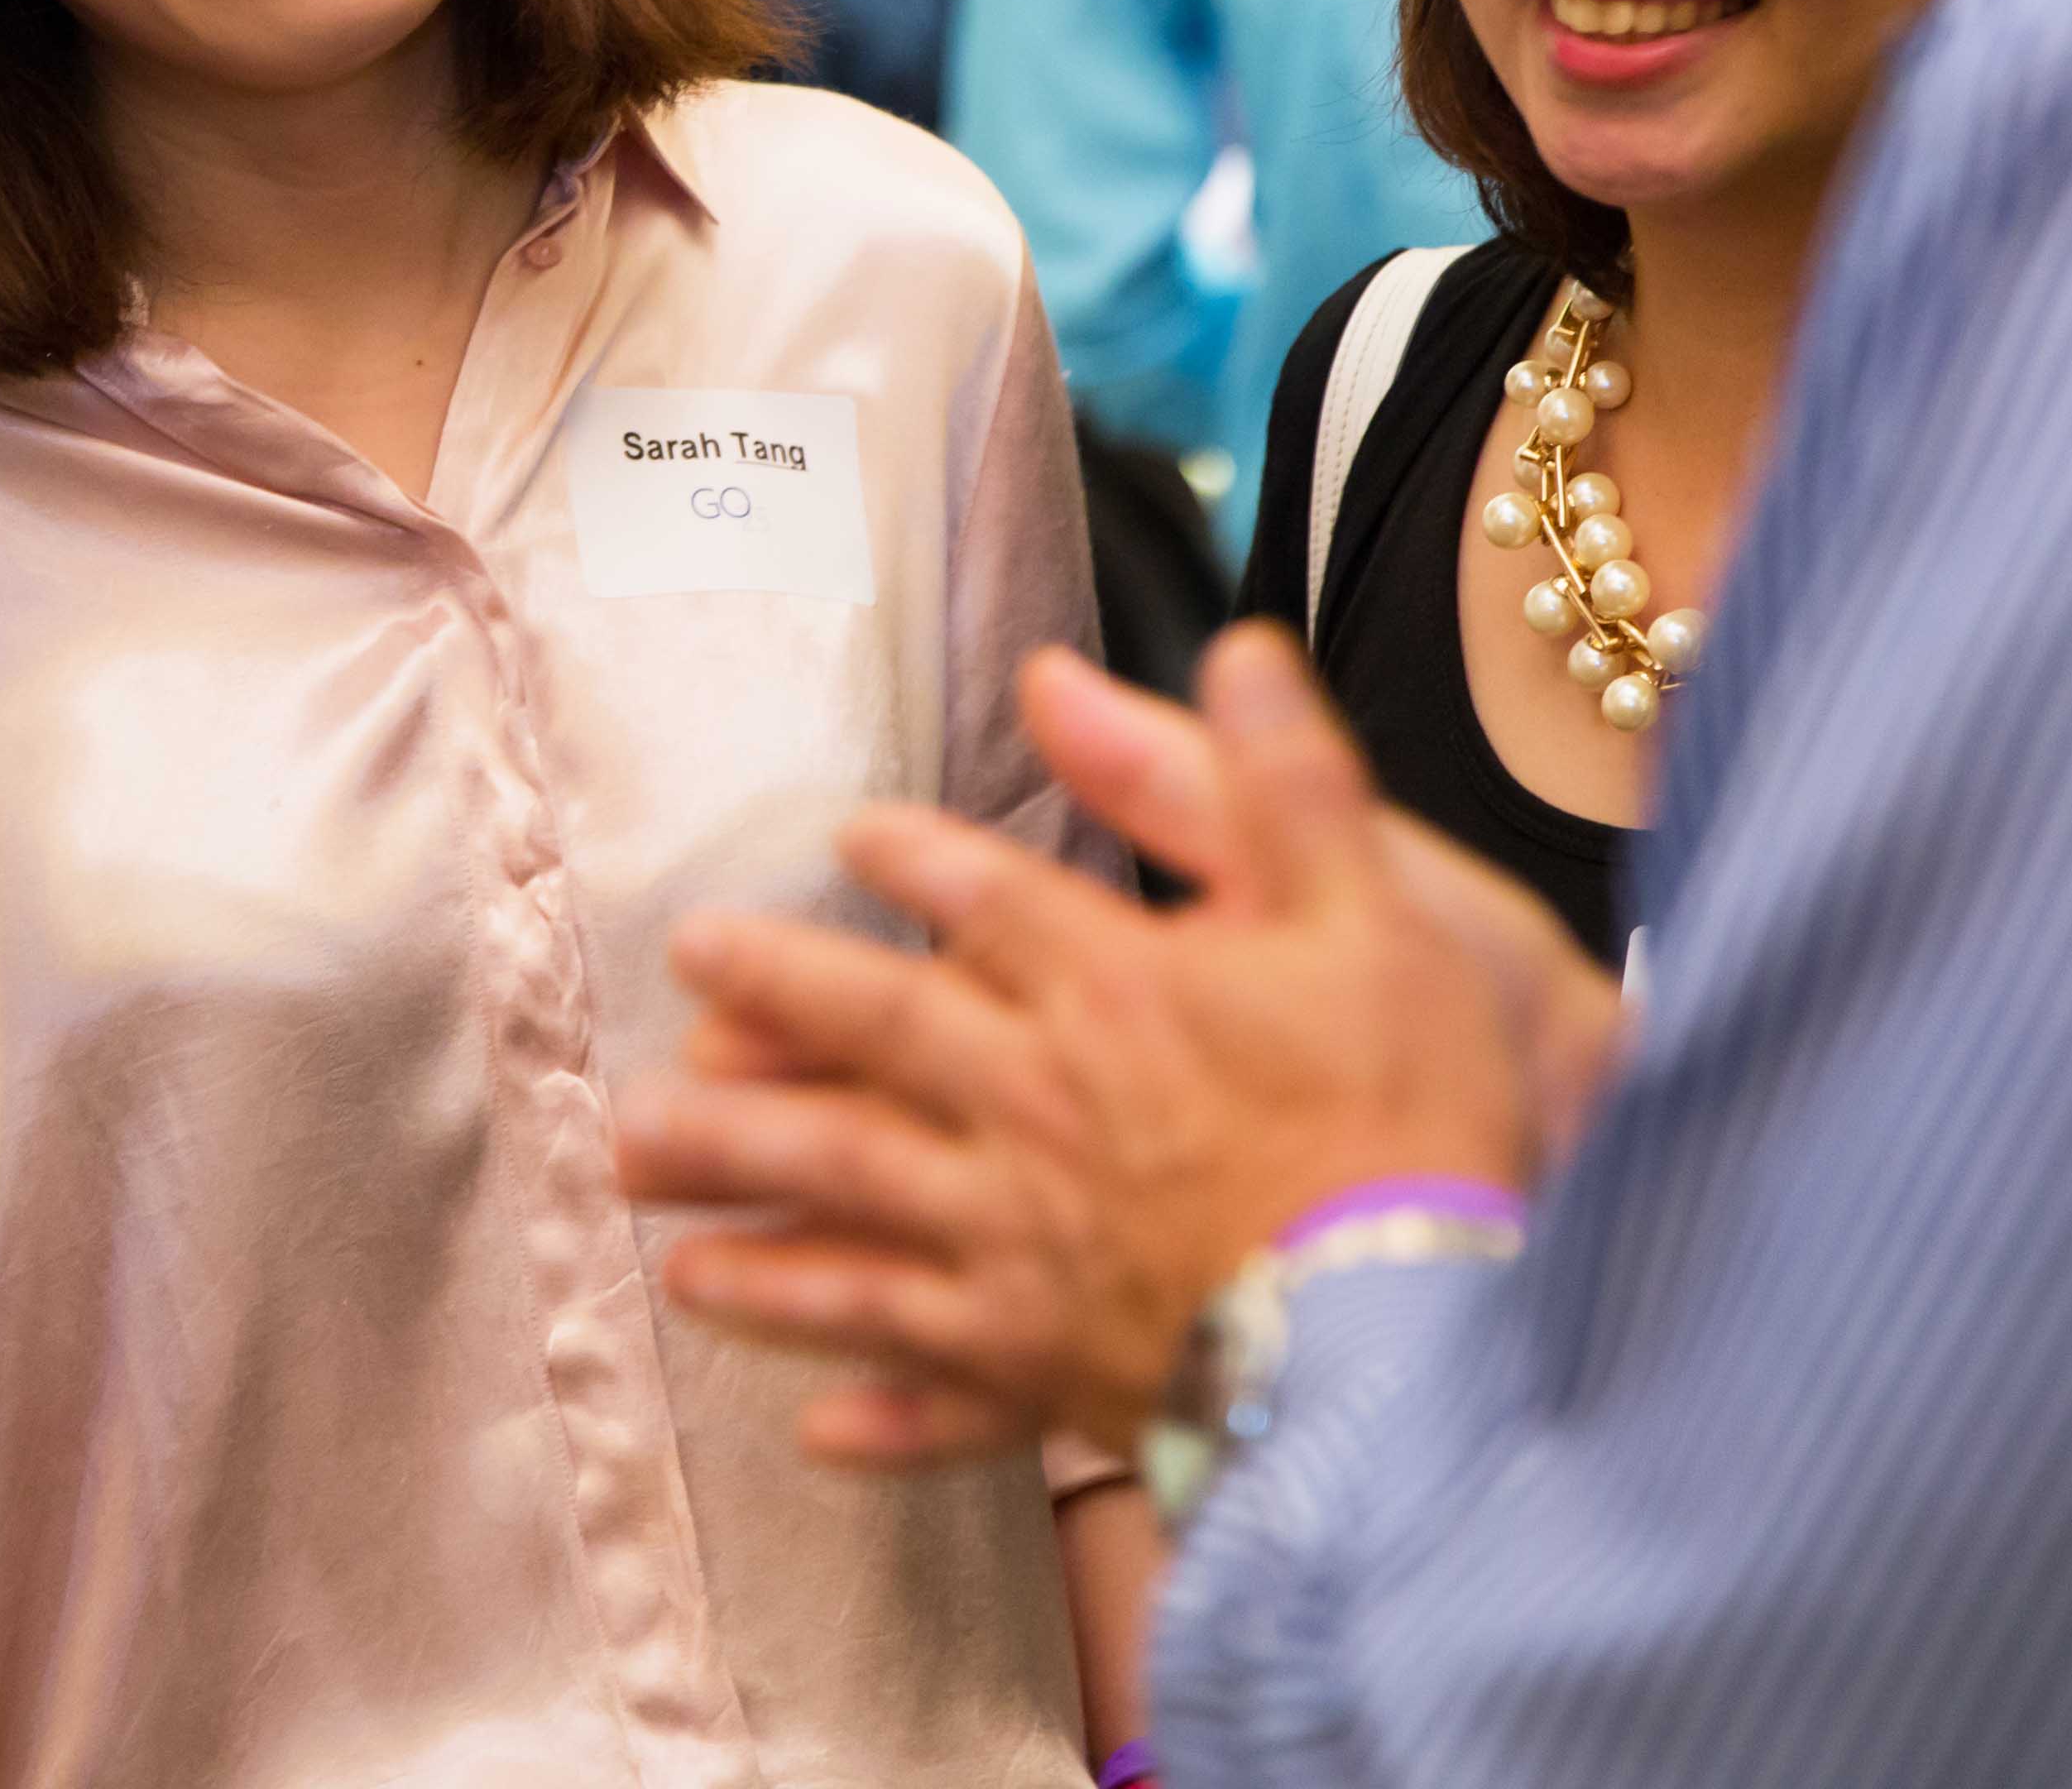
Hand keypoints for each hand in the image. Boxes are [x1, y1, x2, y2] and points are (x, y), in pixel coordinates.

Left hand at [614, 627, 1564, 1464]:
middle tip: (680, 975)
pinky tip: (804, 1425)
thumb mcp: (1377, 913)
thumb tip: (1237, 645)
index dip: (914, 861)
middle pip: (868, 1042)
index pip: (984, 899)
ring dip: (741, 1194)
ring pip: (848, 1212)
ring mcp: (1021, 1252)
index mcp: (1110, 988)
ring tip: (643, 1183)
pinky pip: (936, 1391)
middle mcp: (1033, 1110)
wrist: (1428, 1329)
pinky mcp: (1047, 1373)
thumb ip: (1285, 779)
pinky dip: (872, 1407)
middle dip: (766, 1005)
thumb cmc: (1412, 1120)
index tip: (848, 840)